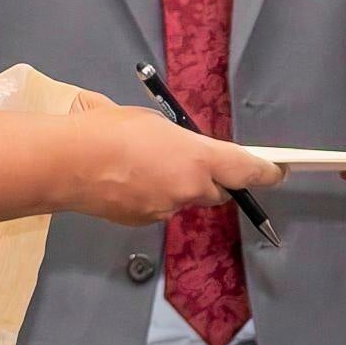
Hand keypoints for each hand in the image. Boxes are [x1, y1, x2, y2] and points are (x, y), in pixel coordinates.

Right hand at [62, 105, 282, 225]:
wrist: (67, 163)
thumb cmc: (110, 129)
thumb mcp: (154, 122)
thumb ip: (179, 141)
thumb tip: (181, 149)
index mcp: (198, 159)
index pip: (246, 170)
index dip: (266, 172)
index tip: (279, 171)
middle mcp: (189, 189)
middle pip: (216, 190)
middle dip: (212, 178)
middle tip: (193, 160)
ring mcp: (166, 210)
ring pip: (184, 198)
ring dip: (175, 185)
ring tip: (143, 164)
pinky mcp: (143, 222)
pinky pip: (159, 207)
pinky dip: (151, 195)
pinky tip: (126, 180)